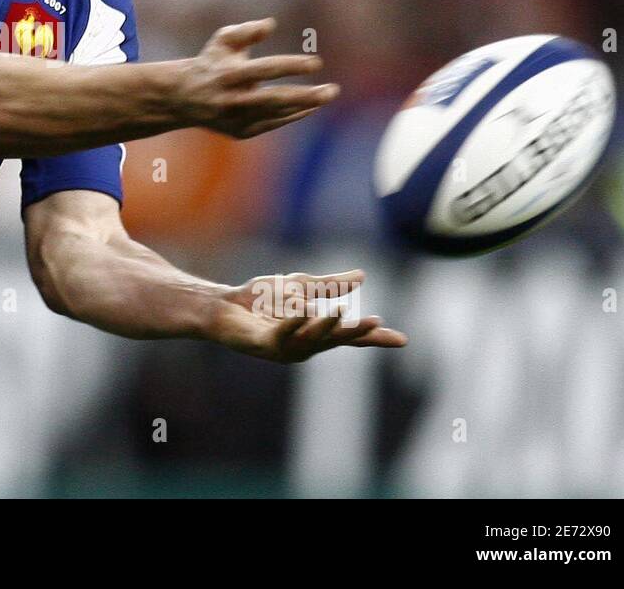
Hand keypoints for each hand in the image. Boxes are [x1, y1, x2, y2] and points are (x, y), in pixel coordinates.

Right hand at [179, 18, 338, 138]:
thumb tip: (271, 24)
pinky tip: (309, 106)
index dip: (292, 66)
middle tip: (333, 91)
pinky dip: (292, 115)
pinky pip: (272, 124)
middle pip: (275, 99)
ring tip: (327, 95)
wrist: (184, 98)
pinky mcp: (240, 132)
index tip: (317, 63)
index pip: (266, 70)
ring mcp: (236, 119)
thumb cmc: (211, 62)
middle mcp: (232, 100)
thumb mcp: (223, 41)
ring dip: (305, 105)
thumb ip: (246, 31)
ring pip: (277, 114)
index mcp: (228, 74)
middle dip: (306, 96)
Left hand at [213, 270, 407, 362]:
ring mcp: (284, 347)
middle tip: (377, 324)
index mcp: (314, 332)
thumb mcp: (298, 286)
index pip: (349, 335)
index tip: (402, 339)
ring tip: (341, 314)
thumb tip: (362, 276)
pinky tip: (302, 313)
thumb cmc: (258, 301)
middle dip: (355, 333)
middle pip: (334, 340)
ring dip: (325, 328)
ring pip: (309, 339)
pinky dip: (293, 324)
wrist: (221, 308)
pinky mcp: (262, 344)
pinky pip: (281, 335)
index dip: (373, 337)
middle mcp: (303, 344)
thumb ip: (329, 284)